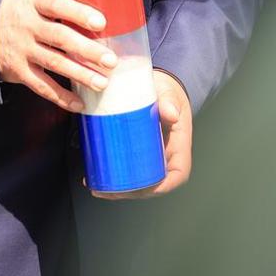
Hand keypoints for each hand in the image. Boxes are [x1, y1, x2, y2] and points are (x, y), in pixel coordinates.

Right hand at [0, 0, 115, 112]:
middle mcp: (28, 27)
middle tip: (110, 60)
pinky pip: (42, 86)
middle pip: (60, 38)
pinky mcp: (18, 71)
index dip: (79, 13)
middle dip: (87, 50)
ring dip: (80, 75)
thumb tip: (93, 7)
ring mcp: (22, 50)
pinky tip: (79, 103)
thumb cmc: (17, 12)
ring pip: (55, 64)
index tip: (101, 23)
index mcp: (33, 4)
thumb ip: (57, 4)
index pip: (57, 5)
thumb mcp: (30, 0)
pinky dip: (61, 96)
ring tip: (101, 82)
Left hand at [98, 70, 192, 198]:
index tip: (137, 190)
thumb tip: (170, 113)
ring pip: (137, 180)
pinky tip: (96, 176)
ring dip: (117, 188)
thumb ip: (169, 100)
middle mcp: (166, 157)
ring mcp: (150, 156)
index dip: (158, 187)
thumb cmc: (167, 91)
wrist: (158, 84)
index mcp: (179, 147)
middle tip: (106, 189)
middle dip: (128, 192)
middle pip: (151, 184)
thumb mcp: (170, 93)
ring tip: (96, 184)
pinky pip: (127, 168)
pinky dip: (113, 175)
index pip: (176, 176)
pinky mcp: (137, 151)